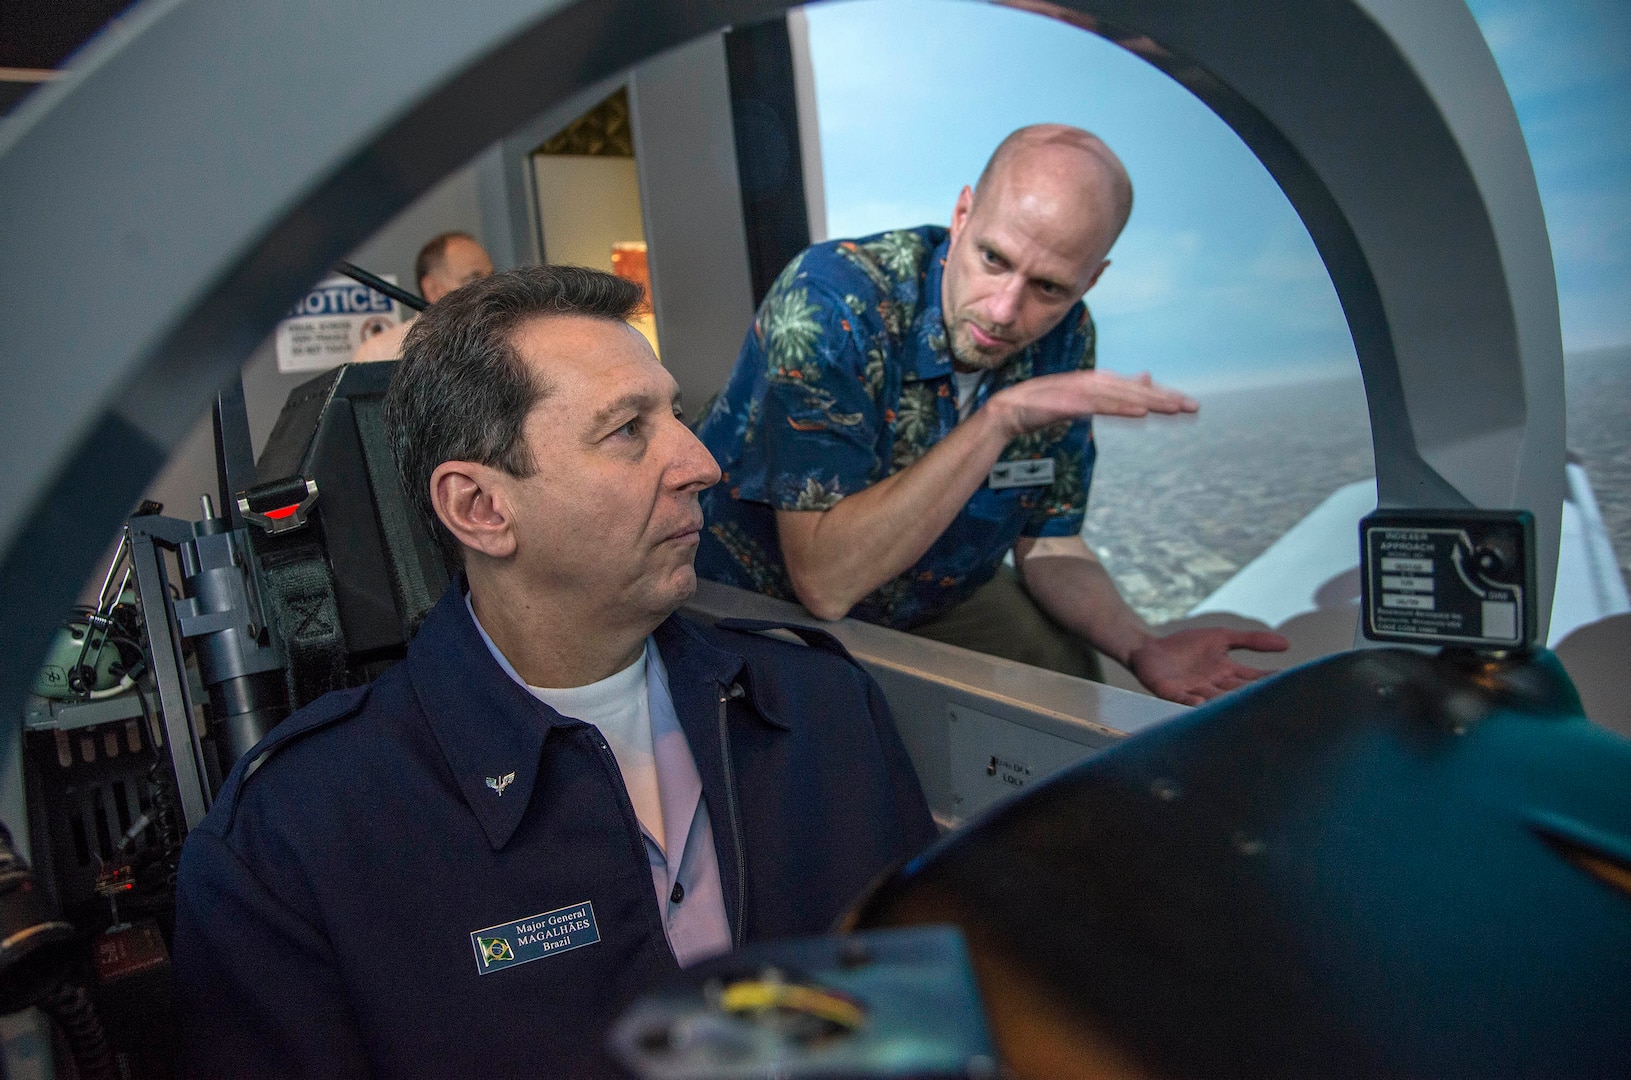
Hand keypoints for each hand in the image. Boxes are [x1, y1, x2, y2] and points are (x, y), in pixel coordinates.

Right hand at [987, 369, 1197, 437]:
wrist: (1007, 411)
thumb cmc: (1042, 406)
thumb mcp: (1078, 400)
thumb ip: (1103, 397)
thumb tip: (1123, 389)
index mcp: (1095, 382)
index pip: (1134, 388)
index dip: (1161, 394)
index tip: (1187, 404)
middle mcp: (1091, 383)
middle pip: (1133, 390)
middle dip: (1163, 397)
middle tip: (1192, 406)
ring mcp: (1078, 392)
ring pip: (1120, 397)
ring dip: (1148, 401)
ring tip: (1173, 408)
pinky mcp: (1067, 403)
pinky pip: (1098, 406)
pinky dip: (1119, 407)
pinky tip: (1139, 412)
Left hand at [1127, 627, 1288, 705]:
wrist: (1149, 648)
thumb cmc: (1185, 646)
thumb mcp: (1221, 637)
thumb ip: (1251, 640)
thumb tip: (1287, 643)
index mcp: (1227, 673)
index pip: (1254, 678)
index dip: (1270, 680)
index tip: (1293, 684)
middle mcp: (1214, 686)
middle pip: (1237, 692)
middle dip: (1253, 698)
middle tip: (1275, 706)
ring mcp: (1193, 690)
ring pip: (1214, 698)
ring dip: (1226, 702)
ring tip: (1240, 705)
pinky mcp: (1171, 691)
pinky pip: (1183, 698)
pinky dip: (1192, 702)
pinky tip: (1201, 703)